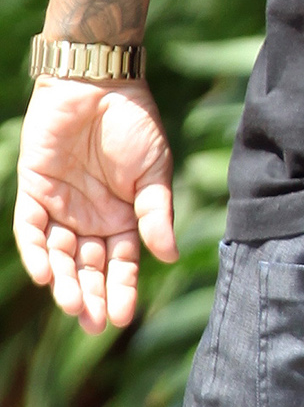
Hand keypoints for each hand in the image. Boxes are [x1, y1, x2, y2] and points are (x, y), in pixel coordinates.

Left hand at [13, 77, 176, 332]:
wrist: (100, 82)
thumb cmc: (134, 124)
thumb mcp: (155, 172)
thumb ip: (156, 214)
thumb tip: (168, 257)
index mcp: (122, 218)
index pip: (120, 263)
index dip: (122, 290)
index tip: (124, 317)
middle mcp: (90, 218)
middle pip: (88, 266)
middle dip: (91, 296)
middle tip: (93, 324)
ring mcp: (61, 205)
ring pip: (59, 254)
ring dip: (64, 281)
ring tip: (72, 305)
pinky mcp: (34, 189)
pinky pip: (31, 228)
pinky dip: (36, 251)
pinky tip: (45, 274)